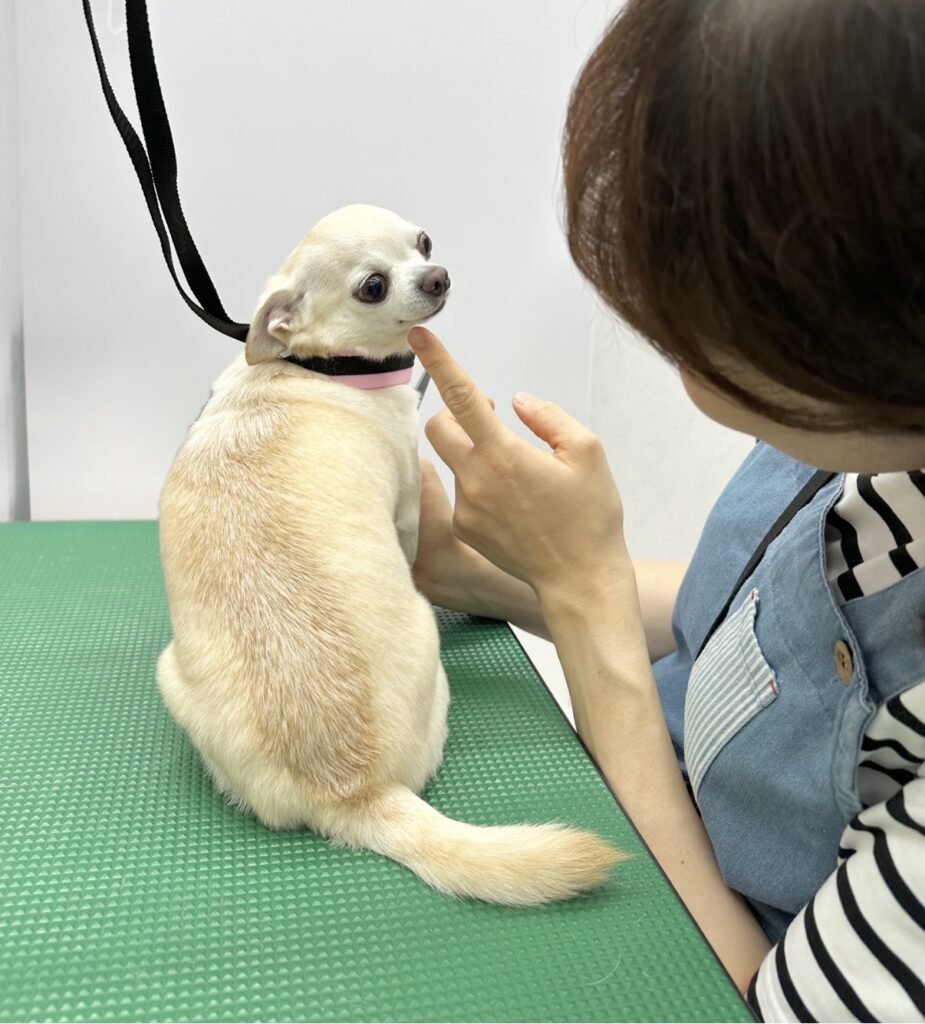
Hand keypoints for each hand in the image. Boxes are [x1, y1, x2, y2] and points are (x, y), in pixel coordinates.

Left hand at [409, 327, 628, 598]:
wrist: (579, 579)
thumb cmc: (589, 516)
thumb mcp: (587, 453)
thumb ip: (549, 417)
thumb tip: (517, 402)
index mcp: (504, 453)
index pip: (462, 396)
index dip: (439, 361)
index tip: (417, 335)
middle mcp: (475, 479)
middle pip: (438, 426)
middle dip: (456, 414)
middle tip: (491, 418)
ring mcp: (466, 506)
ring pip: (452, 459)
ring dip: (472, 451)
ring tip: (514, 471)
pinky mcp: (465, 527)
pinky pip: (461, 491)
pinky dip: (479, 484)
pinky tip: (512, 502)